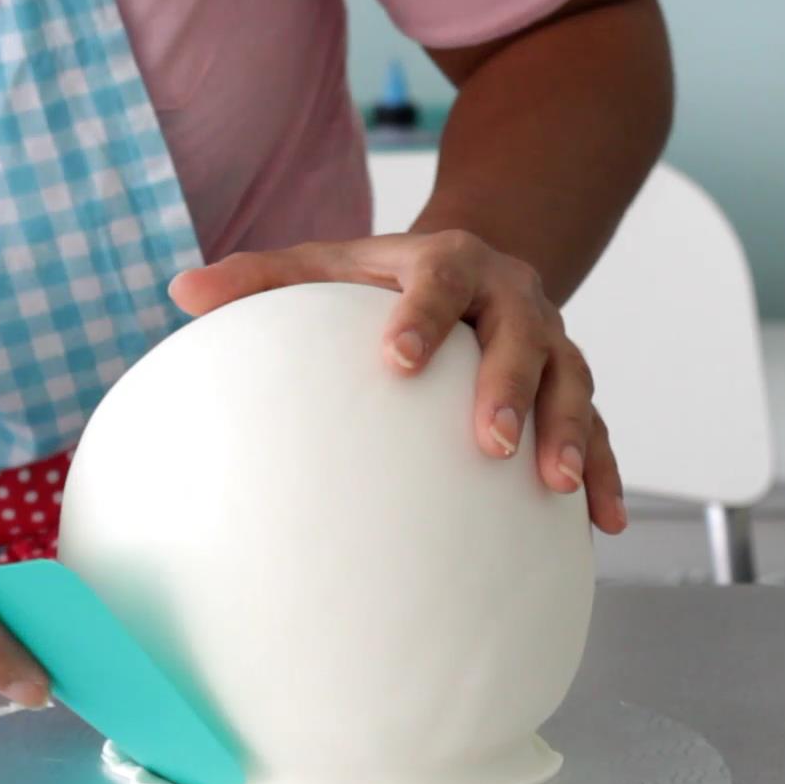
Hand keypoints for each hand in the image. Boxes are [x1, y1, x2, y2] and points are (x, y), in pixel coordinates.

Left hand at [168, 233, 626, 532]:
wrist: (482, 257)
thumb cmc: (383, 278)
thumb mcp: (328, 264)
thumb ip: (260, 278)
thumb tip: (178, 293)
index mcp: (446, 262)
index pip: (436, 282)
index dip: (420, 317)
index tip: (397, 360)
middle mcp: (510, 297)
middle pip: (519, 336)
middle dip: (508, 387)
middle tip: (487, 441)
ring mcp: (552, 341)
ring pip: (573, 382)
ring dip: (571, 432)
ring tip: (557, 486)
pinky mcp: (573, 383)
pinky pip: (603, 429)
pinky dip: (607, 474)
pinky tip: (604, 526)